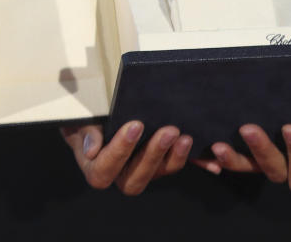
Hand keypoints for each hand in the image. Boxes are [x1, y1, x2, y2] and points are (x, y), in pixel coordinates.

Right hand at [61, 120, 192, 194]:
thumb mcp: (78, 119)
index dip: (120, 151)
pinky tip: (212, 163)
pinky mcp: (161, 159)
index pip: (105, 169)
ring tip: (185, 136)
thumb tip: (93, 148)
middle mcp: (121, 172)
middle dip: (153, 155)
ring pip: (159, 173)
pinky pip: (177, 163)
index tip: (135, 125)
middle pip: (135, 178)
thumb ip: (85, 132)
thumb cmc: (85, 116)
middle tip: (168, 130)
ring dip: (174, 158)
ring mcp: (143, 167)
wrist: (97, 111)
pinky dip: (196, 163)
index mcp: (97, 166)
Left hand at [203, 112, 290, 194]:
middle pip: (275, 172)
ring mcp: (267, 155)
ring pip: (250, 168)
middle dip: (261, 150)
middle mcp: (289, 164)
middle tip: (248, 127)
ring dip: (235, 159)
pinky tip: (211, 148)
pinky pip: (235, 157)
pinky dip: (222, 158)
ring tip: (220, 145)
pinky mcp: (250, 145)